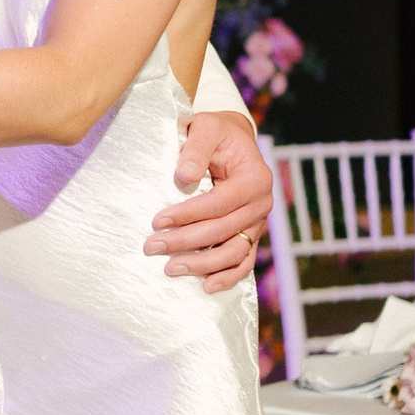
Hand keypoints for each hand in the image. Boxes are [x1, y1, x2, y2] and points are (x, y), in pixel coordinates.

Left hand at [147, 110, 272, 292]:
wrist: (233, 140)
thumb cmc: (216, 133)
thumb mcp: (206, 128)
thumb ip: (195, 149)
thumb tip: (183, 178)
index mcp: (255, 178)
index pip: (219, 203)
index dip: (189, 215)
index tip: (158, 220)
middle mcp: (262, 203)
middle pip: (223, 230)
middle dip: (186, 242)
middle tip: (152, 247)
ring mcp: (258, 222)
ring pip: (234, 252)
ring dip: (203, 264)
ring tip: (171, 269)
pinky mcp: (251, 234)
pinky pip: (243, 261)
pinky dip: (228, 276)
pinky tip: (206, 286)